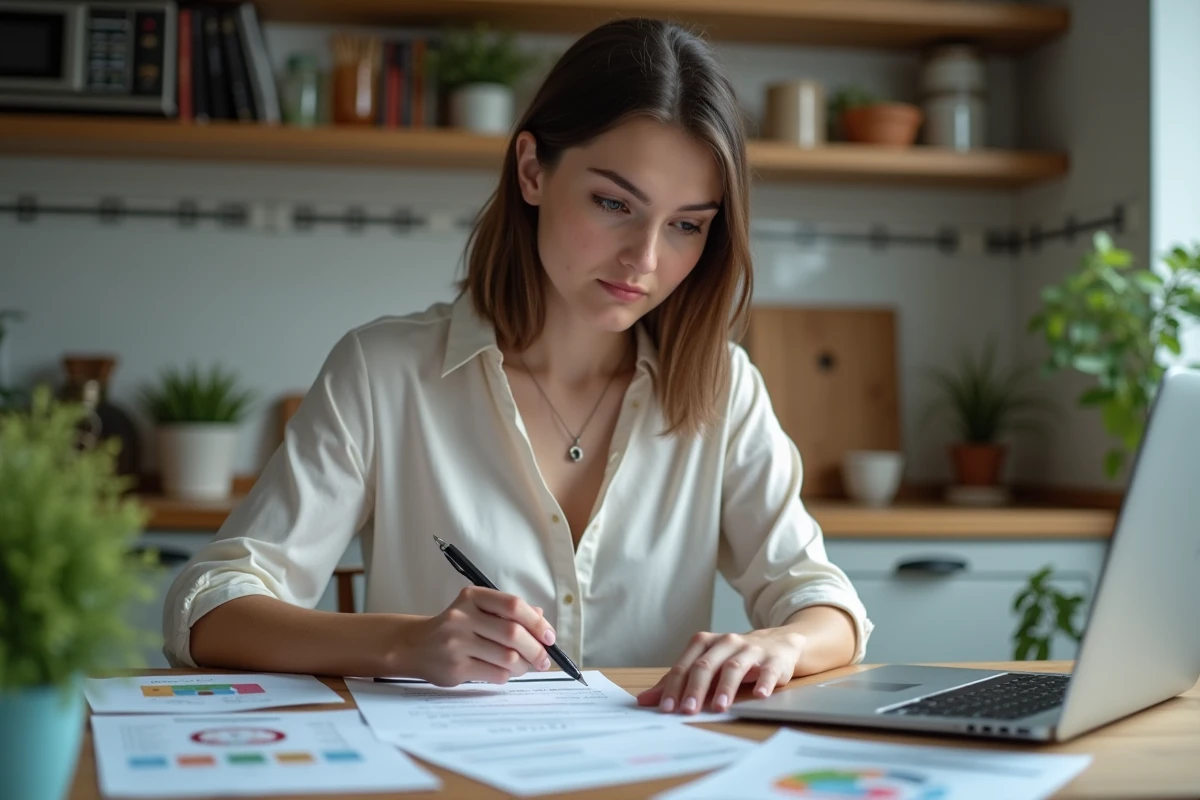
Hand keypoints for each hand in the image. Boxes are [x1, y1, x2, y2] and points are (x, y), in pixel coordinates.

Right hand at [401, 587, 556, 685]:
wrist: (415, 646)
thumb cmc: (454, 628)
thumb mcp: (477, 610)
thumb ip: (508, 612)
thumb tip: (541, 619)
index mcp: (472, 597)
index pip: (513, 605)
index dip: (537, 622)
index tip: (549, 637)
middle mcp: (462, 616)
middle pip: (513, 633)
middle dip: (536, 649)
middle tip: (544, 659)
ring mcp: (457, 642)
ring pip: (507, 657)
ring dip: (524, 665)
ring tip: (526, 667)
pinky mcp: (456, 667)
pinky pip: (495, 674)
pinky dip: (507, 675)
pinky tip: (505, 673)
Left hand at [636, 630, 804, 713]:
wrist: (777, 644)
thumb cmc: (733, 658)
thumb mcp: (705, 666)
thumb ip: (676, 682)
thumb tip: (645, 700)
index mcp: (705, 643)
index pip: (685, 665)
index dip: (673, 687)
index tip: (666, 708)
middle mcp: (726, 642)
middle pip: (706, 665)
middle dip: (695, 689)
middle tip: (687, 711)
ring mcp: (750, 650)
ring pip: (734, 667)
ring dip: (725, 688)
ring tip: (719, 707)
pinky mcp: (773, 660)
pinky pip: (767, 670)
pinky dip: (764, 682)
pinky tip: (760, 695)